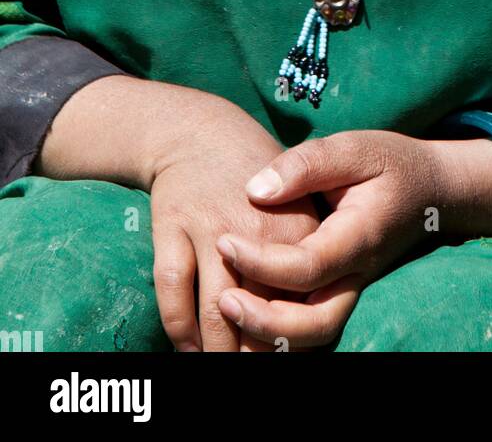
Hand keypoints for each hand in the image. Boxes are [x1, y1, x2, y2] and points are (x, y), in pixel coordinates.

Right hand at [148, 103, 319, 352]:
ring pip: (218, 310)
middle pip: (262, 311)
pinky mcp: (174, 227)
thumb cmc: (253, 175)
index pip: (302, 297)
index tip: (285, 353)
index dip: (292, 334)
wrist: (198, 132)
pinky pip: (175, 291)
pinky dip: (179, 328)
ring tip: (218, 367)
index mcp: (297, 225)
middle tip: (250, 367)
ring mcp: (211, 228)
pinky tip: (187, 347)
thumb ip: (304, 253)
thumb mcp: (297, 201)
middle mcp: (257, 229)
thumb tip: (310, 313)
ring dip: (218, 350)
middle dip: (255, 352)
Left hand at [213, 129, 491, 348]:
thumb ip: (306, 164)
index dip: (261, 262)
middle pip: (315, 322)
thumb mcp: (353, 147)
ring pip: (315, 333)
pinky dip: (279, 327)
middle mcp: (359, 273)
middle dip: (264, 320)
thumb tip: (255, 190)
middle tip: (222, 298)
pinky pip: (312, 321)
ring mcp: (353, 287)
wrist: (432, 188)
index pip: (308, 266)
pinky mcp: (343, 289)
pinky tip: (248, 307)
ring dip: (270, 332)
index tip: (223, 240)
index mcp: (360, 237)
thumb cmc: (390, 163)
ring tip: (228, 306)